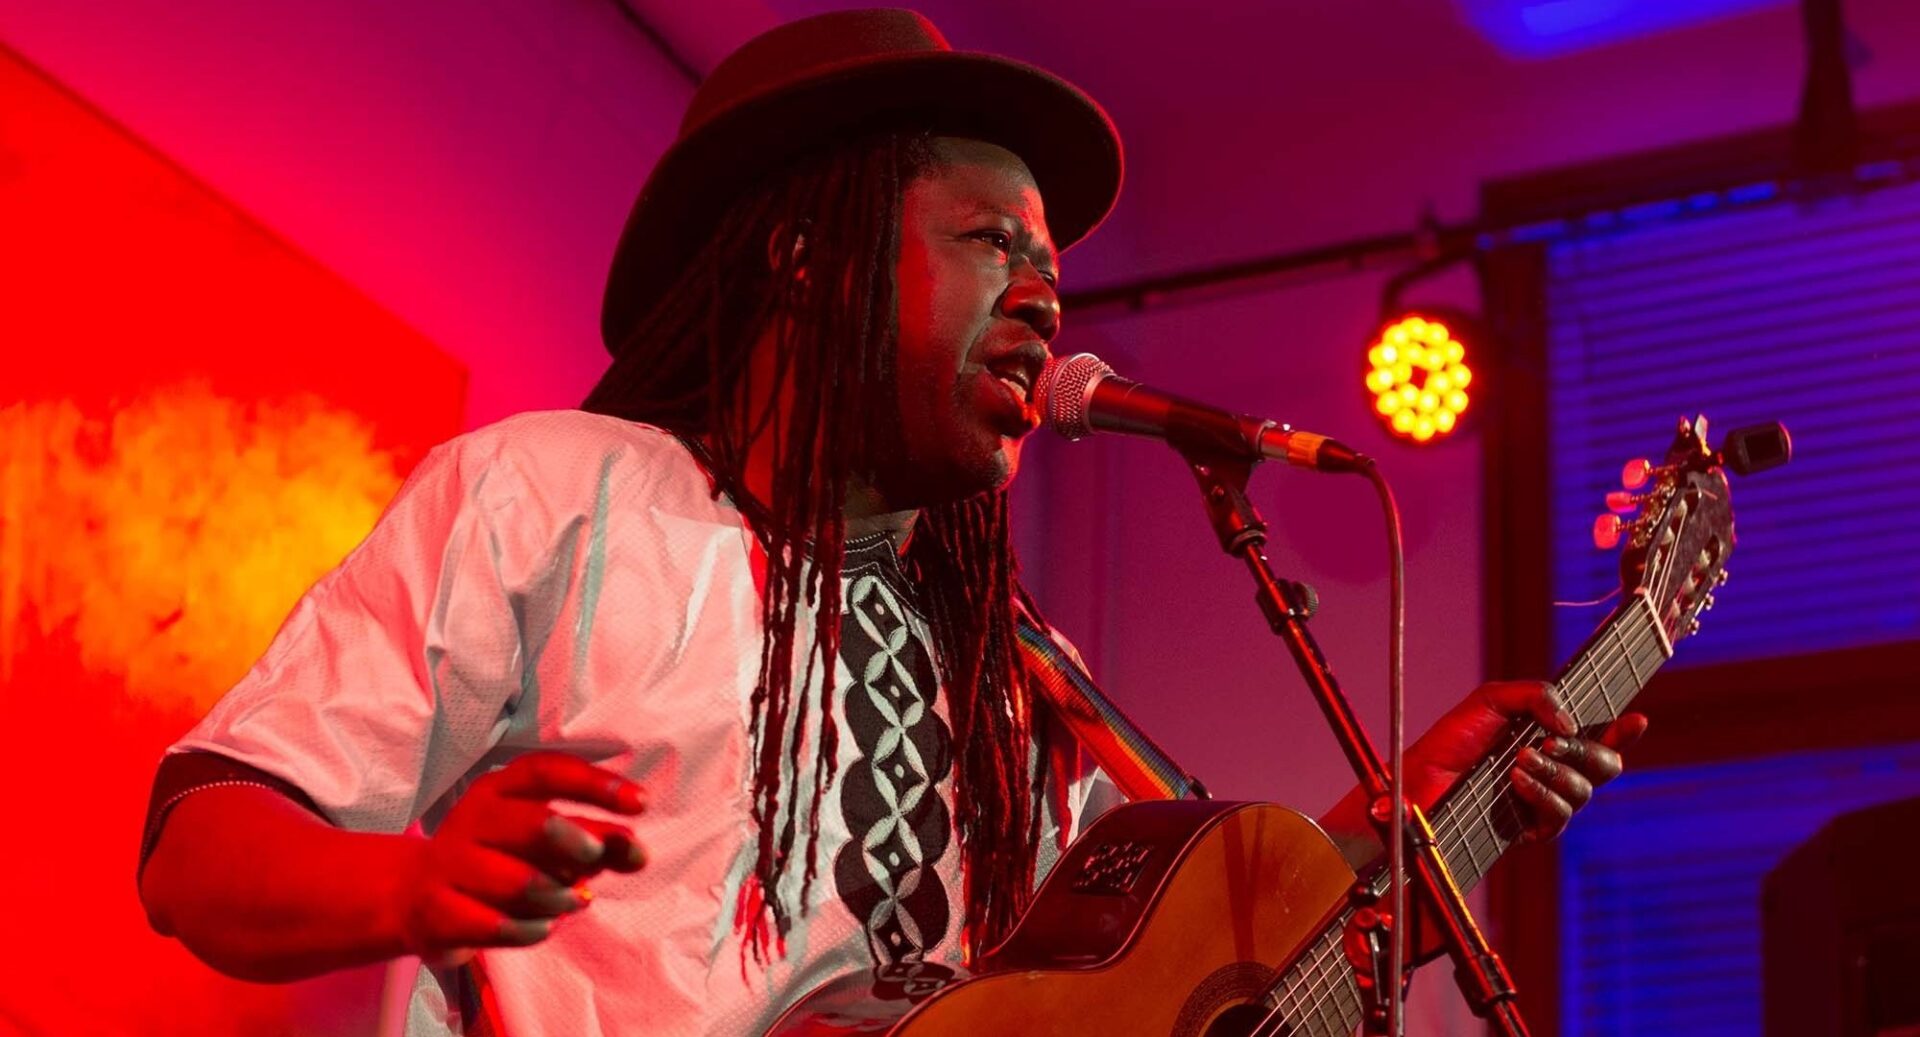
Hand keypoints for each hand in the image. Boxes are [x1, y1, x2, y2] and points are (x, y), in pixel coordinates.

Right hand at [393, 752, 646, 963]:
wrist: (414, 897)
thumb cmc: (499, 861)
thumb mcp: (546, 842)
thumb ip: (596, 842)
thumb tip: (639, 853)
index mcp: (497, 788)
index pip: (550, 772)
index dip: (598, 785)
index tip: (641, 803)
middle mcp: (471, 819)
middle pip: (538, 824)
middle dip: (579, 846)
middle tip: (593, 861)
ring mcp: (450, 865)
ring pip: (525, 884)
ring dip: (562, 898)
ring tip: (573, 900)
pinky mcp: (439, 911)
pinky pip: (504, 927)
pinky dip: (536, 930)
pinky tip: (542, 924)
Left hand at [1406, 681, 1647, 842]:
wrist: (1420, 778)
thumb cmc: (1453, 740)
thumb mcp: (1492, 700)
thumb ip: (1536, 695)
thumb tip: (1570, 724)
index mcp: (1551, 739)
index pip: (1601, 737)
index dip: (1623, 731)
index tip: (1636, 720)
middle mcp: (1555, 772)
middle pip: (1605, 766)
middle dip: (1589, 752)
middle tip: (1555, 742)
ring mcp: (1545, 802)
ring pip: (1583, 792)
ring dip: (1557, 772)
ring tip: (1521, 759)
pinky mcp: (1530, 829)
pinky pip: (1558, 816)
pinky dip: (1542, 794)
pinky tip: (1517, 781)